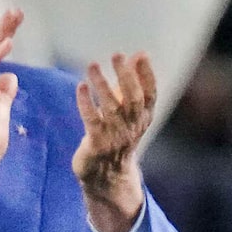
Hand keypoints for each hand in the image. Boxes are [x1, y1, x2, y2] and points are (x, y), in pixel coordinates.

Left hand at [72, 50, 156, 231]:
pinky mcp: (98, 144)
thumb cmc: (117, 136)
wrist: (108, 176)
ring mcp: (116, 136)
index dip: (147, 75)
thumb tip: (136, 55)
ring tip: (93, 65)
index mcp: (143, 118)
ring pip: (111, 108)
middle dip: (126, 76)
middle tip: (117, 55)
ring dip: (102, 85)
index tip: (141, 55)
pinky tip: (81, 87)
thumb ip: (132, 84)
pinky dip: (86, 104)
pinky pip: (92, 121)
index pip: (150, 95)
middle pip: (132, 99)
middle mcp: (133, 127)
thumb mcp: (129, 112)